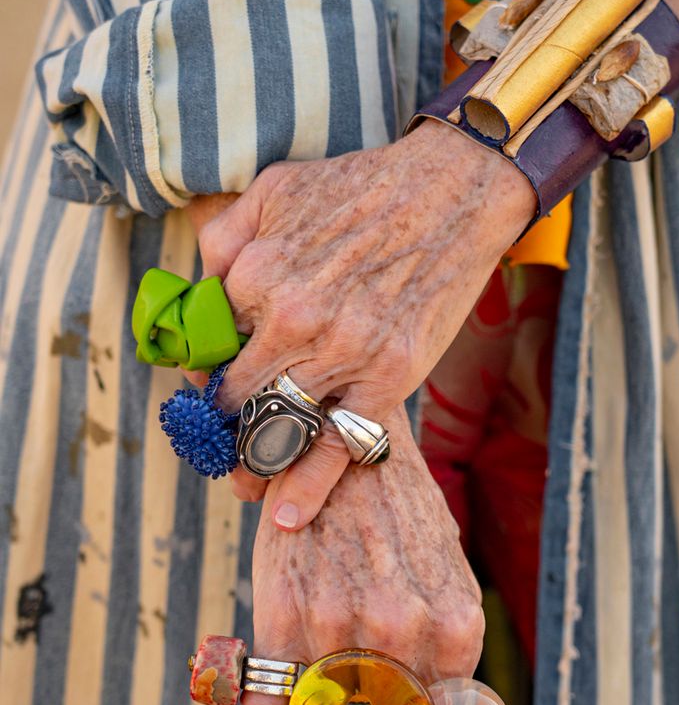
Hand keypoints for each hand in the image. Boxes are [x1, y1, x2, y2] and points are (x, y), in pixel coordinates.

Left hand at [196, 119, 535, 524]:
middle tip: (216, 445)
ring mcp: (343, 353)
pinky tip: (286, 517)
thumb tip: (199, 288)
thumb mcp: (274, 187)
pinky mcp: (388, 379)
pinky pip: (338, 445)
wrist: (454, 192)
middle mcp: (292, 319)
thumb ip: (225, 237)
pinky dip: (308, 487)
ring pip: (277, 429)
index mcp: (256, 274)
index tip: (204, 388)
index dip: (201, 373)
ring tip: (242, 485)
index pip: (206, 348)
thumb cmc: (362, 187)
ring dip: (251, 466)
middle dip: (219, 427)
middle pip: (235, 397)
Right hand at [241, 406, 484, 704]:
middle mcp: (406, 633)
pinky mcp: (288, 615)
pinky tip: (275, 682)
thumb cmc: (399, 516)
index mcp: (457, 629)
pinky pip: (271, 704)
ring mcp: (344, 628)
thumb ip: (440, 655)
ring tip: (310, 701)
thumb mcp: (444, 578)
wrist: (343, 438)